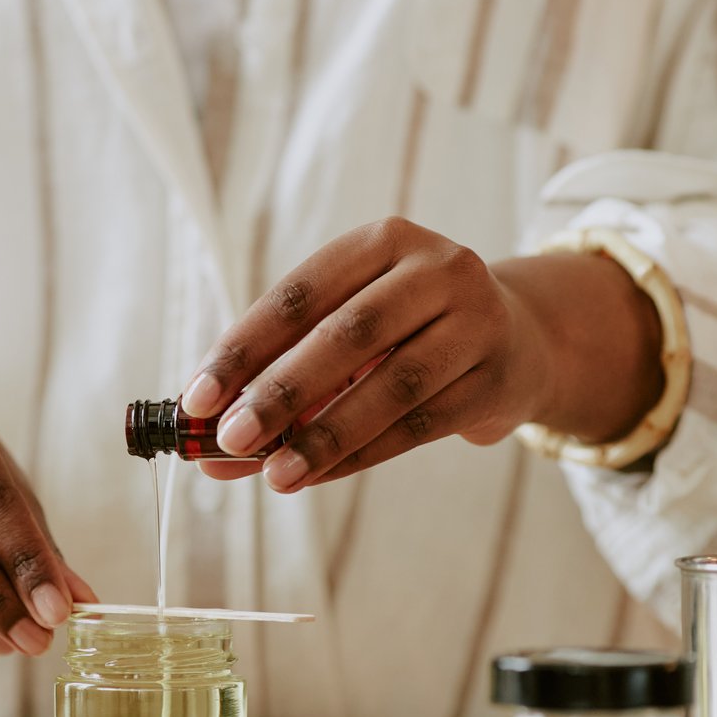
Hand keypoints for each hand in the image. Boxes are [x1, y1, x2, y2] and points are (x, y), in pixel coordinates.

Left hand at [180, 217, 662, 491]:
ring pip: (391, 385)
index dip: (242, 348)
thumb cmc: (406, 332)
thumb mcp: (349, 330)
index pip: (299, 294)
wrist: (521, 339)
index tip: (195, 399)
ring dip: (325, 435)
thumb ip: (280, 378)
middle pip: (347, 335)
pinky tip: (318, 476)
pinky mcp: (497, 377)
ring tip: (274, 475)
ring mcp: (476, 321)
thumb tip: (207, 450)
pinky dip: (363, 454)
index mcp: (382, 240)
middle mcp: (436, 268)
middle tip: (230, 439)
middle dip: (280, 392)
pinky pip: (420, 424)